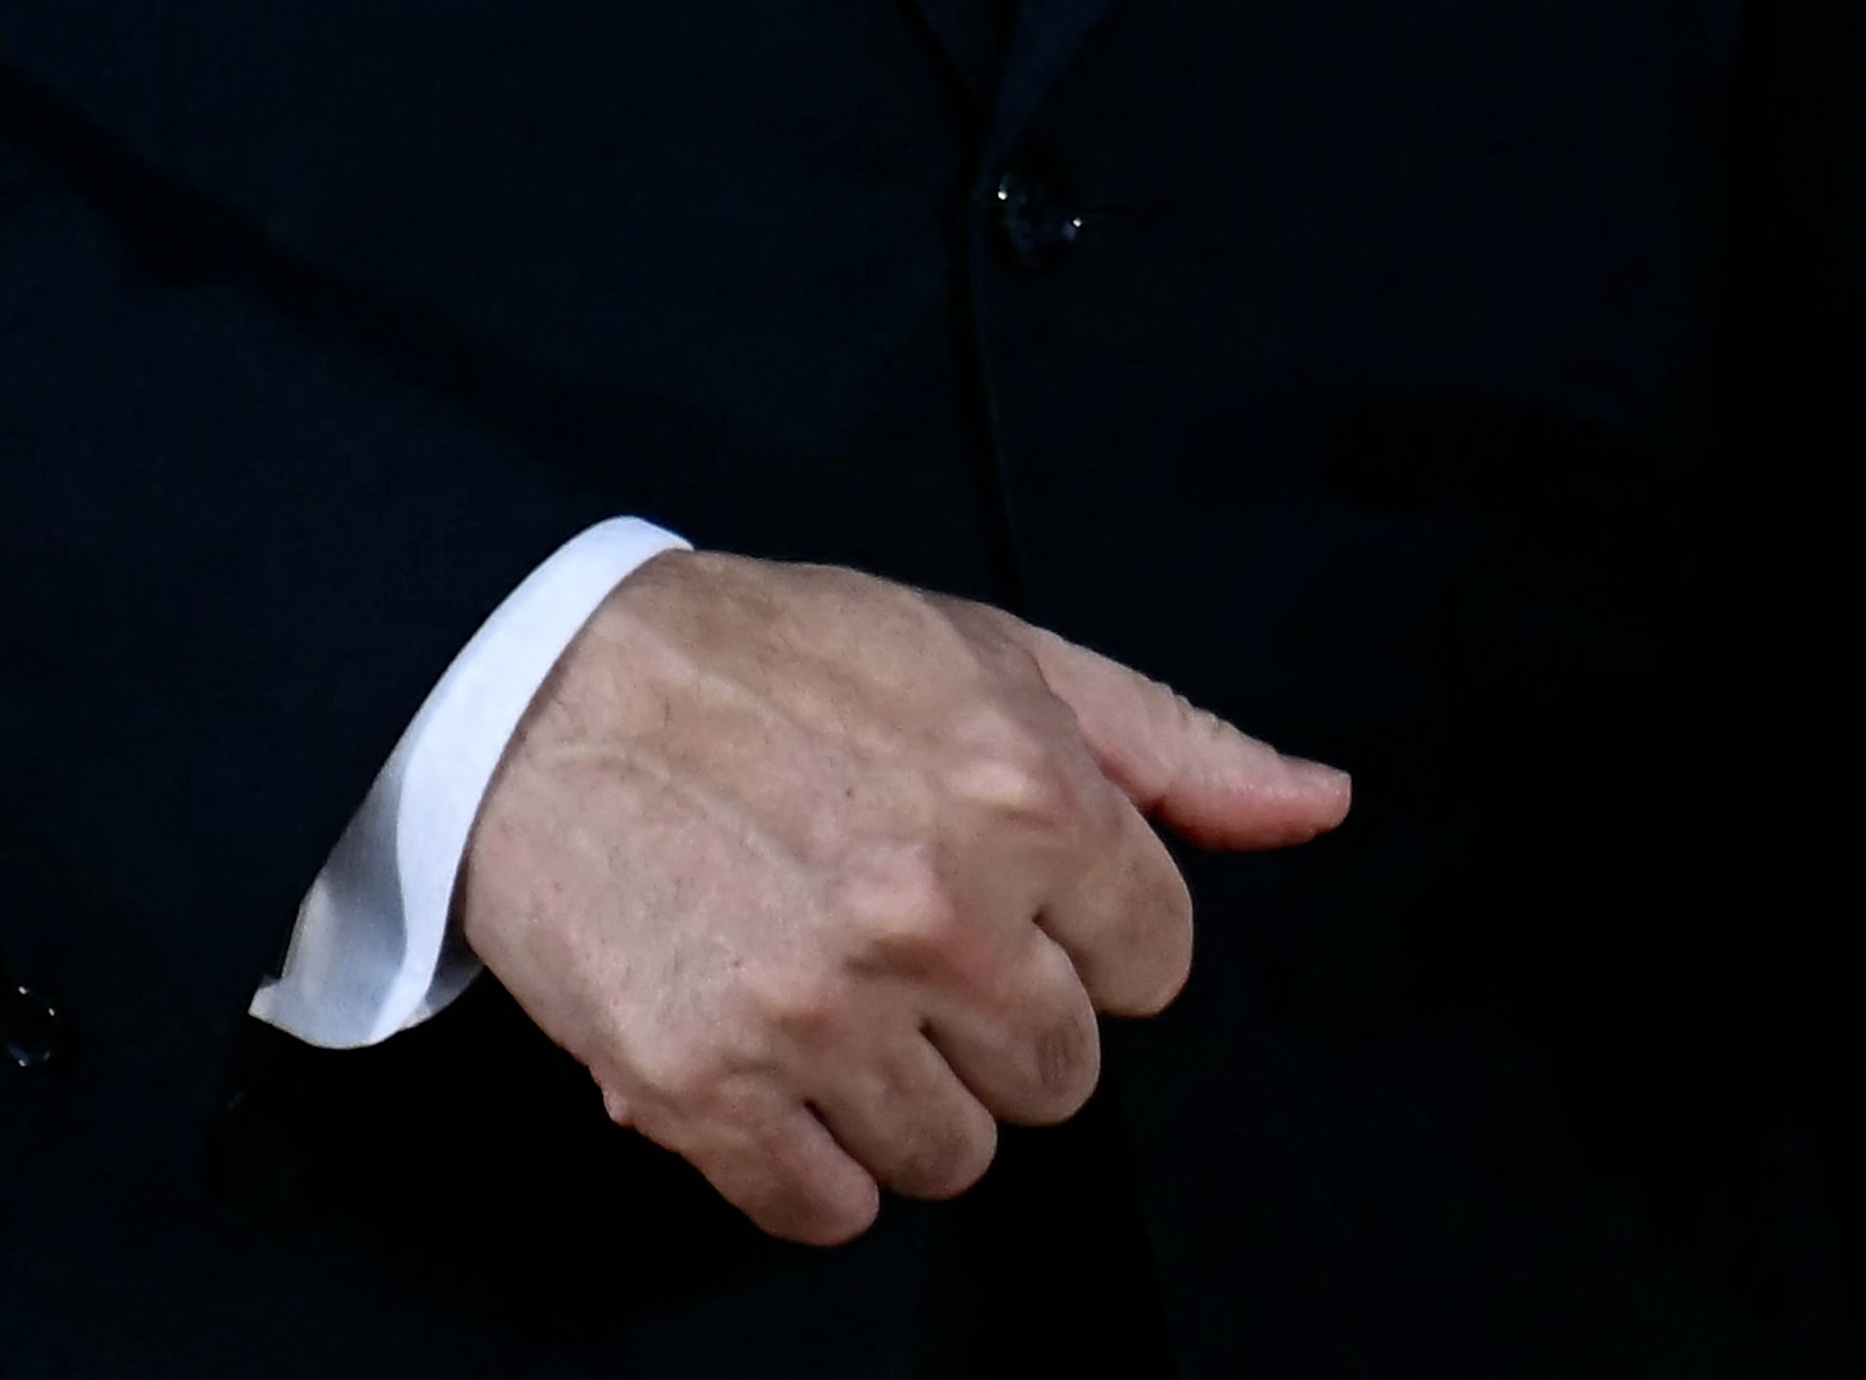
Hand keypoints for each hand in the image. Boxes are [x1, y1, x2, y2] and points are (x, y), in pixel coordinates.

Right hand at [454, 549, 1351, 1246]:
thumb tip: (1319, 804)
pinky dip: (811, 1163)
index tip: (1017, 901)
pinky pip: (825, 1210)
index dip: (1091, 936)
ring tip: (842, 1001)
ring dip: (912, 1098)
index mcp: (1027, 795)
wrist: (545, 686)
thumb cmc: (787, 661)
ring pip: (955, 1155)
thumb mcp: (999, 655)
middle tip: (915, 946)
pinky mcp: (703, 1086)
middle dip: (1005, 1019)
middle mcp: (935, 911)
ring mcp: (817, 1009)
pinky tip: (779, 1069)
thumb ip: (1172, 747)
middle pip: (1063, 1073)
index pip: (1157, 964)